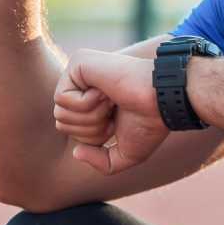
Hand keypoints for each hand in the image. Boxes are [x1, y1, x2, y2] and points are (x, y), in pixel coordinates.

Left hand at [54, 49, 168, 173]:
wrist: (163, 101)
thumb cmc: (150, 123)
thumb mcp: (126, 154)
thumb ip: (102, 162)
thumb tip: (76, 152)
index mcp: (90, 102)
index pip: (69, 129)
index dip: (93, 137)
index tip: (116, 122)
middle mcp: (82, 85)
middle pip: (61, 122)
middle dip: (90, 129)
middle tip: (114, 112)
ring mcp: (79, 71)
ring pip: (60, 112)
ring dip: (91, 117)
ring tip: (111, 101)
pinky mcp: (78, 62)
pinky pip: (62, 98)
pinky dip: (87, 104)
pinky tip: (106, 92)